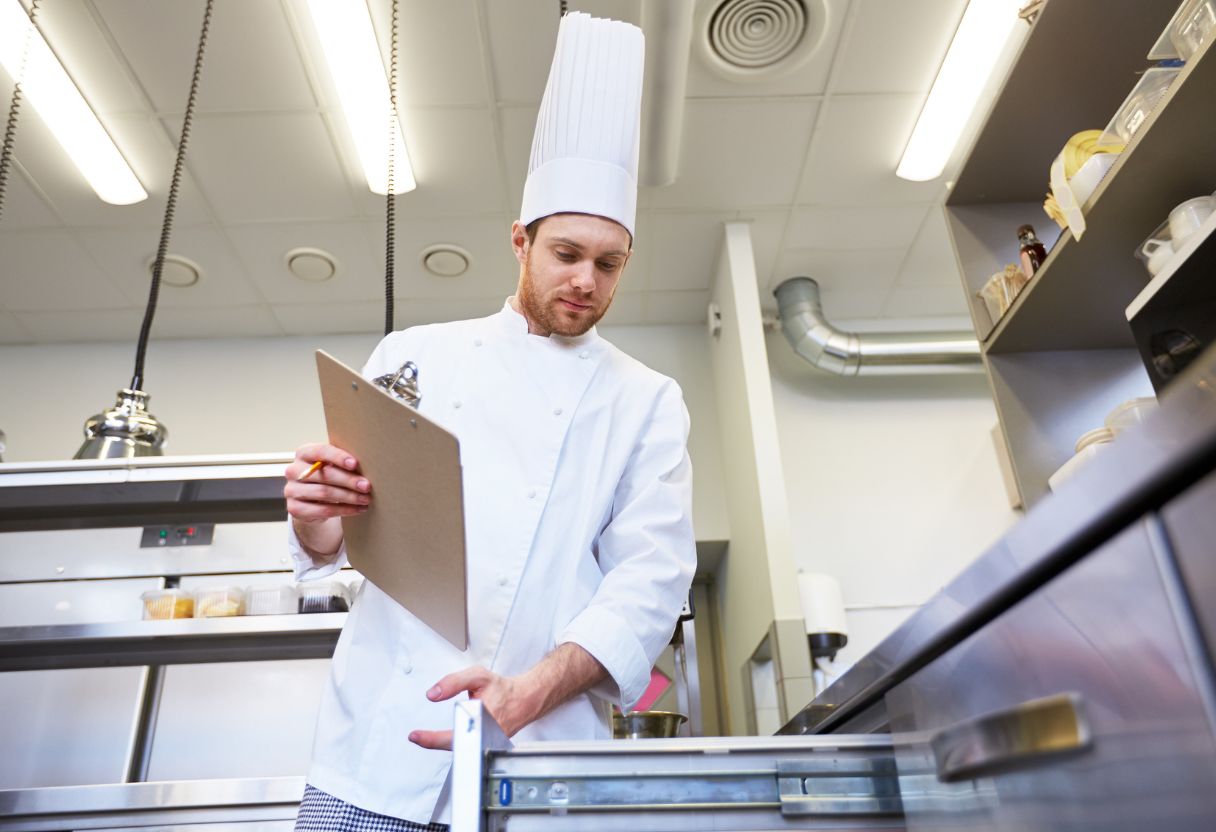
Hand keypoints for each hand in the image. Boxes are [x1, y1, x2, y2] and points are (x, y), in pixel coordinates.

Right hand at [283, 443, 371, 522]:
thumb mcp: (332, 465)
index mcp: (303, 453)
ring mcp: (291, 490)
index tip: (355, 464)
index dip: (338, 457)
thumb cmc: (326, 476)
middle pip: (324, 475)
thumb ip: (342, 462)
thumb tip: (368, 464)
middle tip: (367, 486)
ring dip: (349, 497)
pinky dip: (344, 510)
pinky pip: (323, 510)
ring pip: (324, 493)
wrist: (312, 501)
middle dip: (349, 480)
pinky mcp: (294, 508)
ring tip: (365, 499)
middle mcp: (293, 470)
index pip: (320, 451)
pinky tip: (357, 509)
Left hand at [408, 666, 538, 750]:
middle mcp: (485, 736)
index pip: (452, 735)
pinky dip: (455, 742)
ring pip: (461, 749)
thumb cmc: (503, 689)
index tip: (416, 736)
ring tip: (428, 738)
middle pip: (454, 746)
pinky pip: (467, 747)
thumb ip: (453, 682)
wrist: (524, 699)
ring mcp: (487, 743)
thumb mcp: (478, 677)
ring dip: (444, 743)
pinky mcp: (487, 745)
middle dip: (434, 742)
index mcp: (481, 720)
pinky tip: (447, 737)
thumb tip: (433, 694)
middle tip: (418, 736)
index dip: (431, 739)